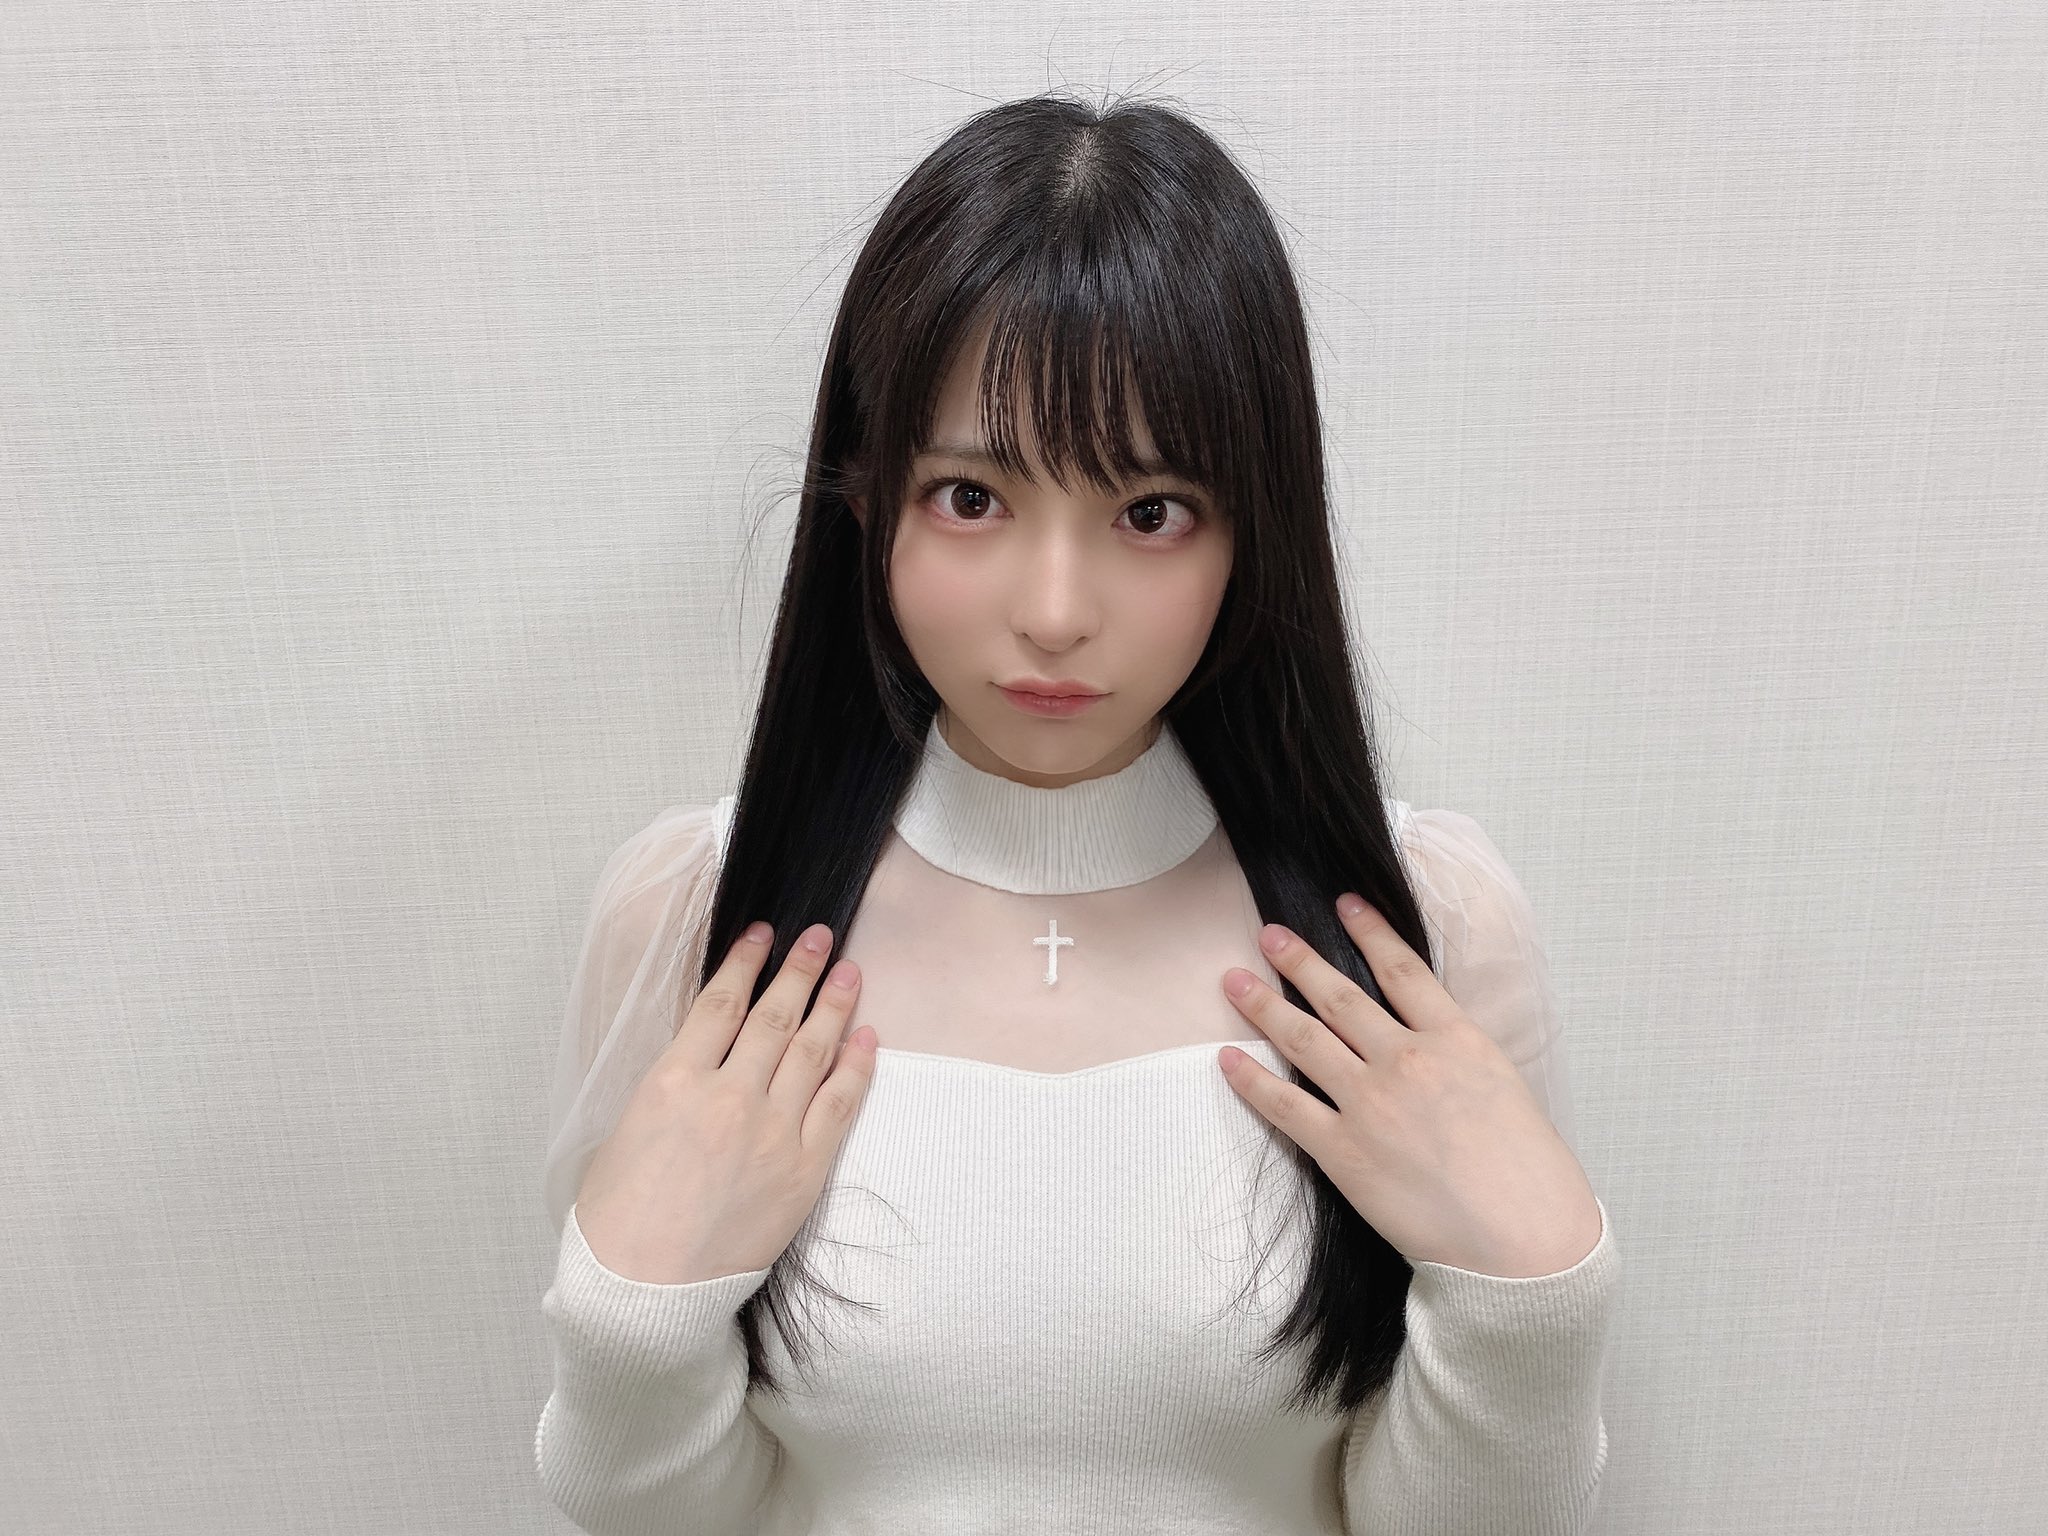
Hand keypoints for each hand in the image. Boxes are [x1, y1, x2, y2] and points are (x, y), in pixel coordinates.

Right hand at [575, 920, 877, 1284]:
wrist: (644, 1295)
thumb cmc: (616, 1224)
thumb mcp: (620, 1135)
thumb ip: (665, 1090)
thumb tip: (698, 1063)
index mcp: (672, 1081)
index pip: (720, 1002)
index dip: (746, 961)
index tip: (764, 934)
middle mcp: (727, 1096)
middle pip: (774, 1015)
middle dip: (799, 970)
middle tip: (821, 938)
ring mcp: (771, 1132)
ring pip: (811, 1050)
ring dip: (834, 1005)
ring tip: (850, 972)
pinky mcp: (803, 1170)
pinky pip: (838, 1103)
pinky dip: (856, 1065)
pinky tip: (867, 1036)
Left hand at [1219, 896, 1601, 1278]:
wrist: (1523, 1240)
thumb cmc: (1530, 1175)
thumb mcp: (1506, 1089)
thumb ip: (1461, 1059)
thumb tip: (1432, 1042)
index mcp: (1457, 1039)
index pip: (1403, 969)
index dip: (1369, 930)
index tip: (1344, 904)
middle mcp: (1407, 1060)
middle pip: (1340, 995)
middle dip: (1298, 960)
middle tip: (1268, 934)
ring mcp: (1370, 1103)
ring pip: (1304, 1038)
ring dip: (1264, 1005)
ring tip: (1234, 980)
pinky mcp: (1343, 1151)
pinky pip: (1285, 1106)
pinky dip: (1251, 1080)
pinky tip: (1229, 1059)